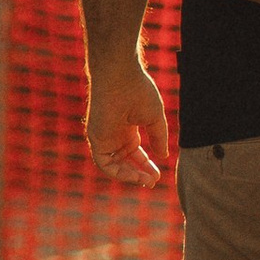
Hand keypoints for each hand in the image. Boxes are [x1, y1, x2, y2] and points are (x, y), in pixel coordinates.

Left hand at [86, 59, 169, 186]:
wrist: (120, 78)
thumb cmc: (138, 91)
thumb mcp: (154, 119)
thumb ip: (158, 137)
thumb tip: (163, 156)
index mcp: (126, 127)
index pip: (135, 152)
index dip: (146, 165)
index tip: (158, 175)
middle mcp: (114, 134)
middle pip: (125, 161)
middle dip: (139, 173)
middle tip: (153, 181)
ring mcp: (104, 137)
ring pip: (114, 165)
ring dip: (130, 176)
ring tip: (147, 181)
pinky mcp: (96, 138)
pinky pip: (105, 163)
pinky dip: (119, 173)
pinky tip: (135, 175)